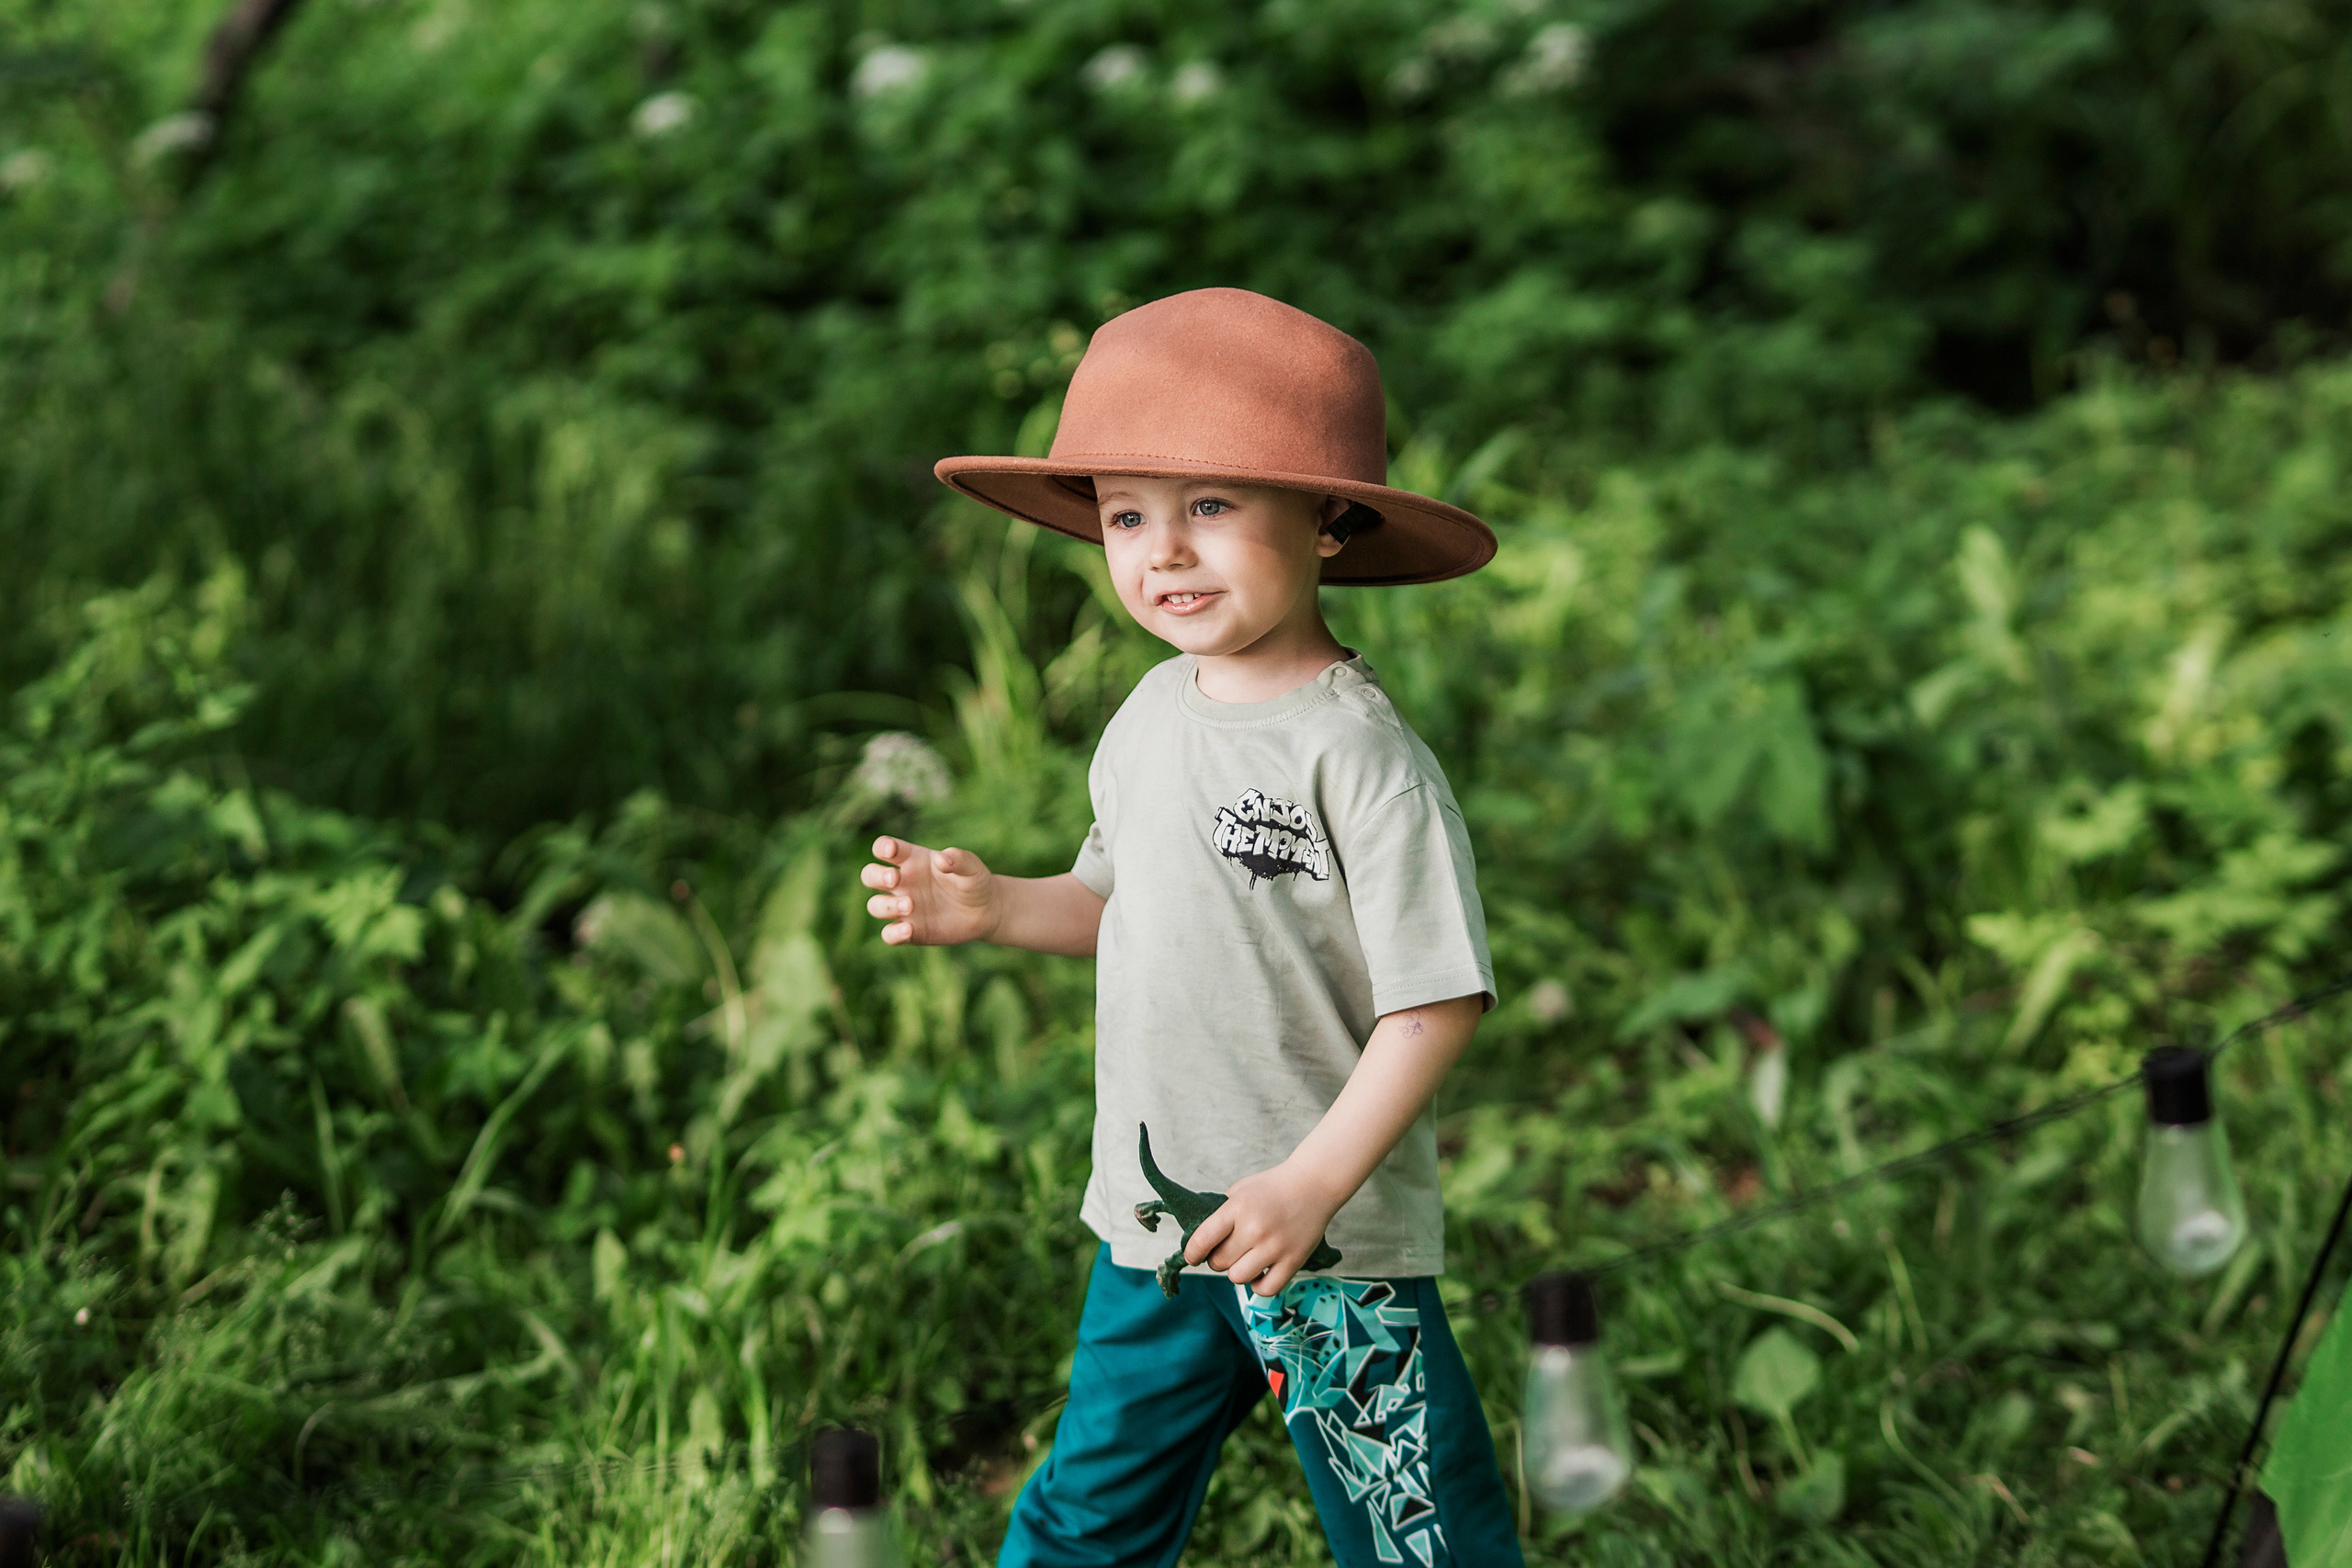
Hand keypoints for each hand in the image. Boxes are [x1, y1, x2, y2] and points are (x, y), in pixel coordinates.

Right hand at [860, 836, 1000, 945]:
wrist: (986, 911)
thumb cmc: (974, 882)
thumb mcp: (972, 867)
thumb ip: (959, 859)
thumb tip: (941, 859)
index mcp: (912, 860)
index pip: (884, 848)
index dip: (882, 847)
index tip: (892, 851)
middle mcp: (902, 883)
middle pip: (870, 875)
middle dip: (876, 876)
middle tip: (895, 879)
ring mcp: (903, 908)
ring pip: (875, 906)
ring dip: (886, 906)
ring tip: (910, 905)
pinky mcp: (910, 932)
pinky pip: (889, 934)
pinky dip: (894, 933)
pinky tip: (909, 929)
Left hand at [1182, 1161, 1344, 1296]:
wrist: (1314, 1184)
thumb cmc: (1273, 1188)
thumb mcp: (1240, 1190)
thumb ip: (1219, 1213)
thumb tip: (1199, 1239)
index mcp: (1237, 1208)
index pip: (1202, 1240)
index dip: (1192, 1253)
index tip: (1193, 1256)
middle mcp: (1255, 1229)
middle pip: (1219, 1262)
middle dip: (1217, 1259)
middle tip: (1227, 1250)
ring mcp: (1275, 1247)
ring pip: (1238, 1278)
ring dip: (1236, 1272)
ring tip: (1244, 1259)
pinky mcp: (1293, 1261)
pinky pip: (1266, 1289)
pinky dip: (1258, 1285)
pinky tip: (1260, 1272)